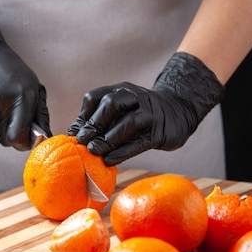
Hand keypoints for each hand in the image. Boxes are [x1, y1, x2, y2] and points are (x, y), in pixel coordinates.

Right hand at [0, 0, 50, 150]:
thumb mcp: (32, 87)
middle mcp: (0, 101)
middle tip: (7, 109)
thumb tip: (44, 138)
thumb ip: (40, 115)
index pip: (18, 138)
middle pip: (4, 139)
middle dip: (8, 130)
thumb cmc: (10, 71)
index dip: (22, 141)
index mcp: (21, 96)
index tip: (23, 137)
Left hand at [68, 52, 225, 165]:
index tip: (75, 133)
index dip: (83, 115)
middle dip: (94, 124)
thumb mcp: (121, 110)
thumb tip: (73, 135)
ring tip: (94, 151)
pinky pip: (139, 142)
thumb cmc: (141, 114)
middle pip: (111, 104)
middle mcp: (135, 98)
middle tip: (82, 141)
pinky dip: (122, 152)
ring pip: (128, 122)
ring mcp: (149, 113)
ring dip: (108, 139)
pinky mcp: (159, 132)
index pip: (95, 97)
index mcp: (120, 91)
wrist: (178, 112)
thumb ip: (100, 120)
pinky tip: (109, 160)